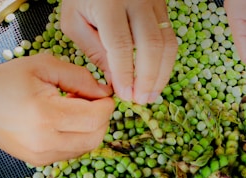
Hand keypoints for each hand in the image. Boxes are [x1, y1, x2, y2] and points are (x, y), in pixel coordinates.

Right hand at [0, 53, 113, 165]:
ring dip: (90, 128)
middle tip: (88, 99)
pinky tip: (62, 121)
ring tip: (71, 108)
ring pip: (87, 147)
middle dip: (101, 117)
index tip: (102, 93)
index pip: (95, 118)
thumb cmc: (6, 81)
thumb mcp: (43, 66)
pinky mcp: (39, 162)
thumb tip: (104, 92)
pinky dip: (78, 137)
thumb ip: (79, 77)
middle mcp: (44, 142)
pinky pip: (73, 152)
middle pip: (96, 136)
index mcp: (44, 116)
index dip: (106, 105)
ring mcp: (41, 156)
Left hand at [60, 0, 177, 104]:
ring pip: (167, 43)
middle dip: (148, 79)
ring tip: (151, 95)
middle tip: (140, 100)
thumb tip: (115, 81)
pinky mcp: (163, 7)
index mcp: (108, 3)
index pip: (121, 45)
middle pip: (152, 45)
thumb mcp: (74, 21)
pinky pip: (170, 38)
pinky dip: (165, 63)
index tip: (125, 95)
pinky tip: (156, 78)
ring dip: (161, 74)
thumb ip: (94, 51)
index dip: (125, 74)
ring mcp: (153, 3)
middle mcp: (136, 1)